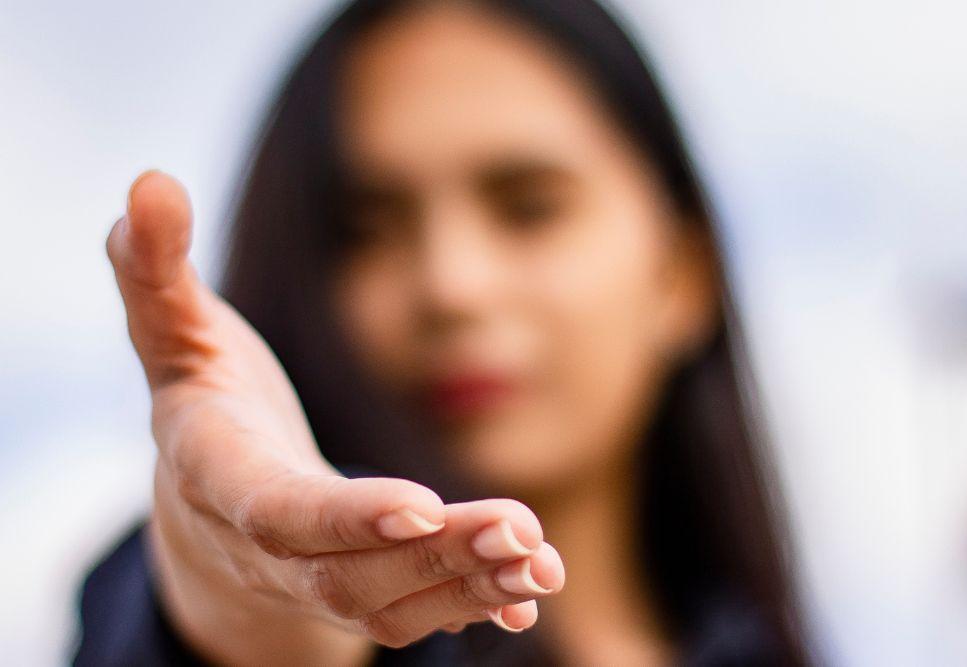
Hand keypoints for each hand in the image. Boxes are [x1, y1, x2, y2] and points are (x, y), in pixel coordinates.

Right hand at [107, 170, 564, 664]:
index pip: (278, 509)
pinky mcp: (353, 592)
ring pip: (388, 602)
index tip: (421, 505)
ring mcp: (308, 580)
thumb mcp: (175, 334)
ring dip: (468, 585)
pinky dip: (473, 604)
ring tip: (541, 560)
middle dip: (431, 556)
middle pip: (345, 570)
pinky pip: (411, 614)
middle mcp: (261, 547)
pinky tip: (530, 589)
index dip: (343, 515)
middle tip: (519, 530)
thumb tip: (148, 183)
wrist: (207, 507)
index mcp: (217, 475)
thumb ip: (156, 271)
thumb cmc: (203, 401)